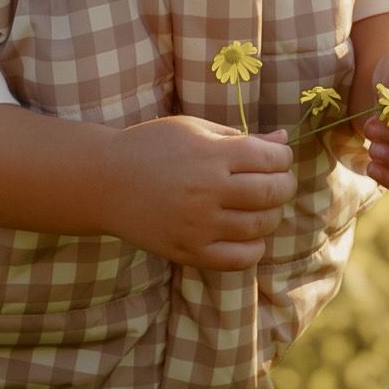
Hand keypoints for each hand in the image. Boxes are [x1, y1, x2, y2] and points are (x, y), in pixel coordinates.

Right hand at [102, 116, 297, 270]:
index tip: (277, 157)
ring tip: (261, 206)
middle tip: (278, 182)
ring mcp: (199, 225)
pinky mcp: (188, 251)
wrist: (104, 181)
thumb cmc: (151, 146)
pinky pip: (239, 259)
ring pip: (261, 226)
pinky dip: (254, 248)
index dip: (282, 157)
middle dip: (285, 185)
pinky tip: (247, 234)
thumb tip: (283, 141)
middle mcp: (209, 190)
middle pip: (273, 193)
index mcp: (212, 154)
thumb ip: (240, 136)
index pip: (271, 159)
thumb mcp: (193, 128)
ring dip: (271, 215)